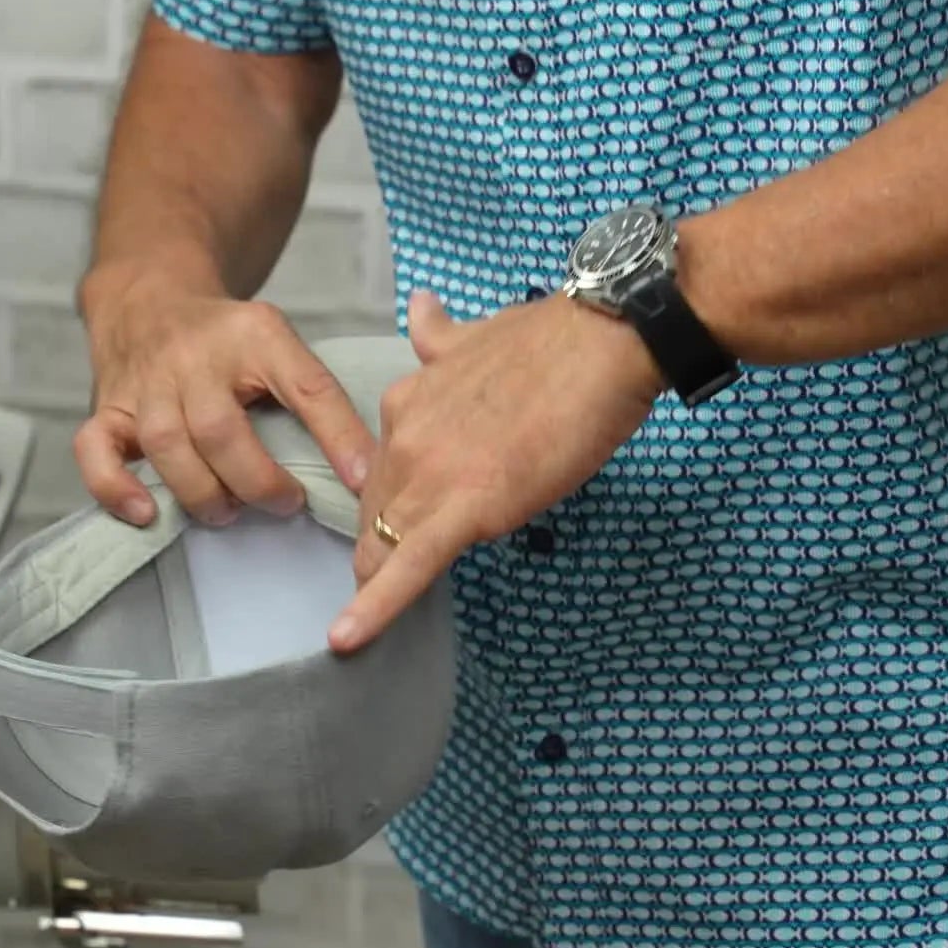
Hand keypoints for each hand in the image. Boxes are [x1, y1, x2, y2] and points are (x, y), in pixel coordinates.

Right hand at [74, 271, 375, 526]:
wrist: (148, 296)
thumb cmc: (226, 340)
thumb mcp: (280, 347)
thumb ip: (318, 400)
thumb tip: (366, 475)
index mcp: (255, 334)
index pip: (305, 384)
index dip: (338, 435)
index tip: (363, 481)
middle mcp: (195, 357)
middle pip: (220, 428)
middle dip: (257, 479)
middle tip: (285, 502)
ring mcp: (146, 384)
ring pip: (164, 443)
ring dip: (201, 491)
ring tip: (227, 513)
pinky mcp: (108, 408)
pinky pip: (95, 450)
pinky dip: (115, 487)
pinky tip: (146, 512)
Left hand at [327, 290, 663, 652]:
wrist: (600, 344)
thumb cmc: (553, 341)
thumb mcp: (475, 331)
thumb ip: (439, 337)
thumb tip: (422, 308)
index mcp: (407, 401)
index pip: (381, 470)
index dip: (386, 503)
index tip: (390, 526)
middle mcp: (403, 437)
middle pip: (376, 511)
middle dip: (377, 546)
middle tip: (381, 579)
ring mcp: (429, 475)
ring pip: (384, 543)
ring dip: (375, 580)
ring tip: (363, 621)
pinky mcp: (465, 510)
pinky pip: (410, 566)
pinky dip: (375, 608)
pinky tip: (347, 639)